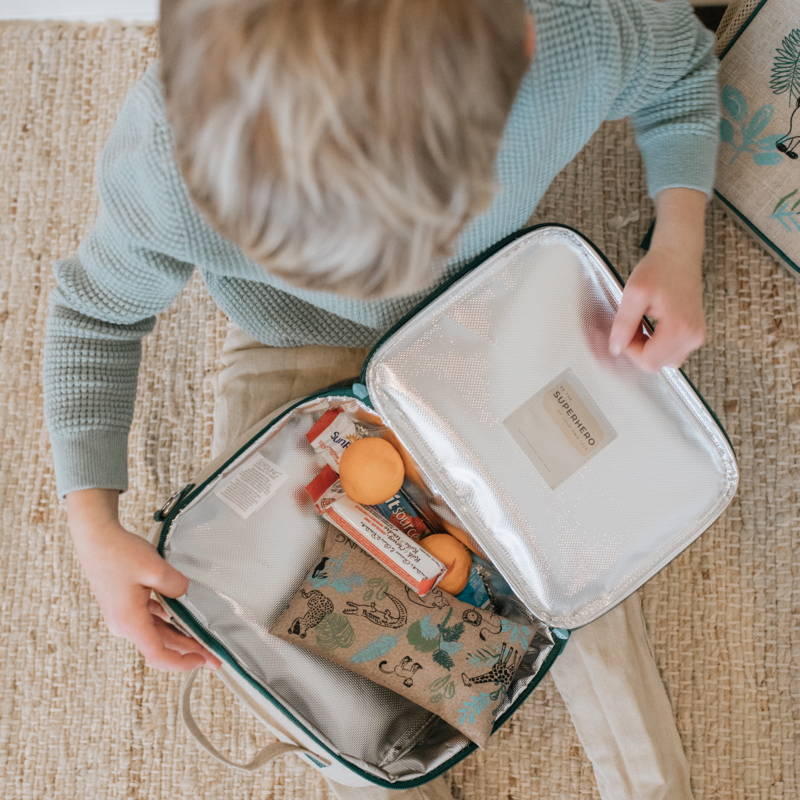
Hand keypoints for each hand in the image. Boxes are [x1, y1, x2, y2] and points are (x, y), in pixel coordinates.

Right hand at [67, 489, 221, 671]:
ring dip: (179, 637)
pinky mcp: (124, 605)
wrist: (95, 537)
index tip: (204, 661)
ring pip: (157, 632)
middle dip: (189, 651)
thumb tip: (185, 593)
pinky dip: (167, 622)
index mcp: (130, 622)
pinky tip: (181, 618)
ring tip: (203, 639)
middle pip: (161, 645)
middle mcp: (124, 624)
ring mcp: (123, 616)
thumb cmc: (119, 553)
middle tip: (213, 656)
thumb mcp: (155, 568)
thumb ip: (176, 586)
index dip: (183, 662)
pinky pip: (150, 619)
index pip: (159, 655)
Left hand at [609, 188, 706, 371]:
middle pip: (656, 364)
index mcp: (681, 328)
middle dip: (636, 349)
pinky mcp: (693, 333)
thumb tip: (616, 349)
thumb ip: (624, 324)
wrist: (678, 254)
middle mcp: (693, 336)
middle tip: (628, 327)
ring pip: (662, 360)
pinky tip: (647, 327)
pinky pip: (670, 351)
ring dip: (644, 349)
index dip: (629, 350)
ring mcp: (695, 336)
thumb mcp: (633, 293)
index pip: (648, 361)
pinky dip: (654, 344)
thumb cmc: (661, 268)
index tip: (622, 333)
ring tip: (638, 325)